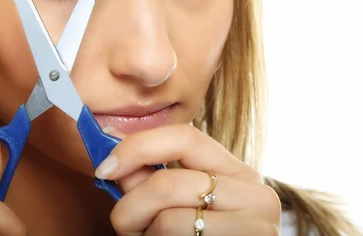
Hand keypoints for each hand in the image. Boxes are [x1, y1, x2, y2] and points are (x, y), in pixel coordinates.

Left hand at [97, 125, 281, 234]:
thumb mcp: (183, 207)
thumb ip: (152, 182)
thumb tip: (114, 162)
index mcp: (239, 174)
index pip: (186, 137)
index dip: (138, 146)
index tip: (105, 168)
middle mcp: (257, 195)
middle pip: (167, 183)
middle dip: (130, 206)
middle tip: (122, 224)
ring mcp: (257, 227)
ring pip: (167, 221)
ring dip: (144, 235)